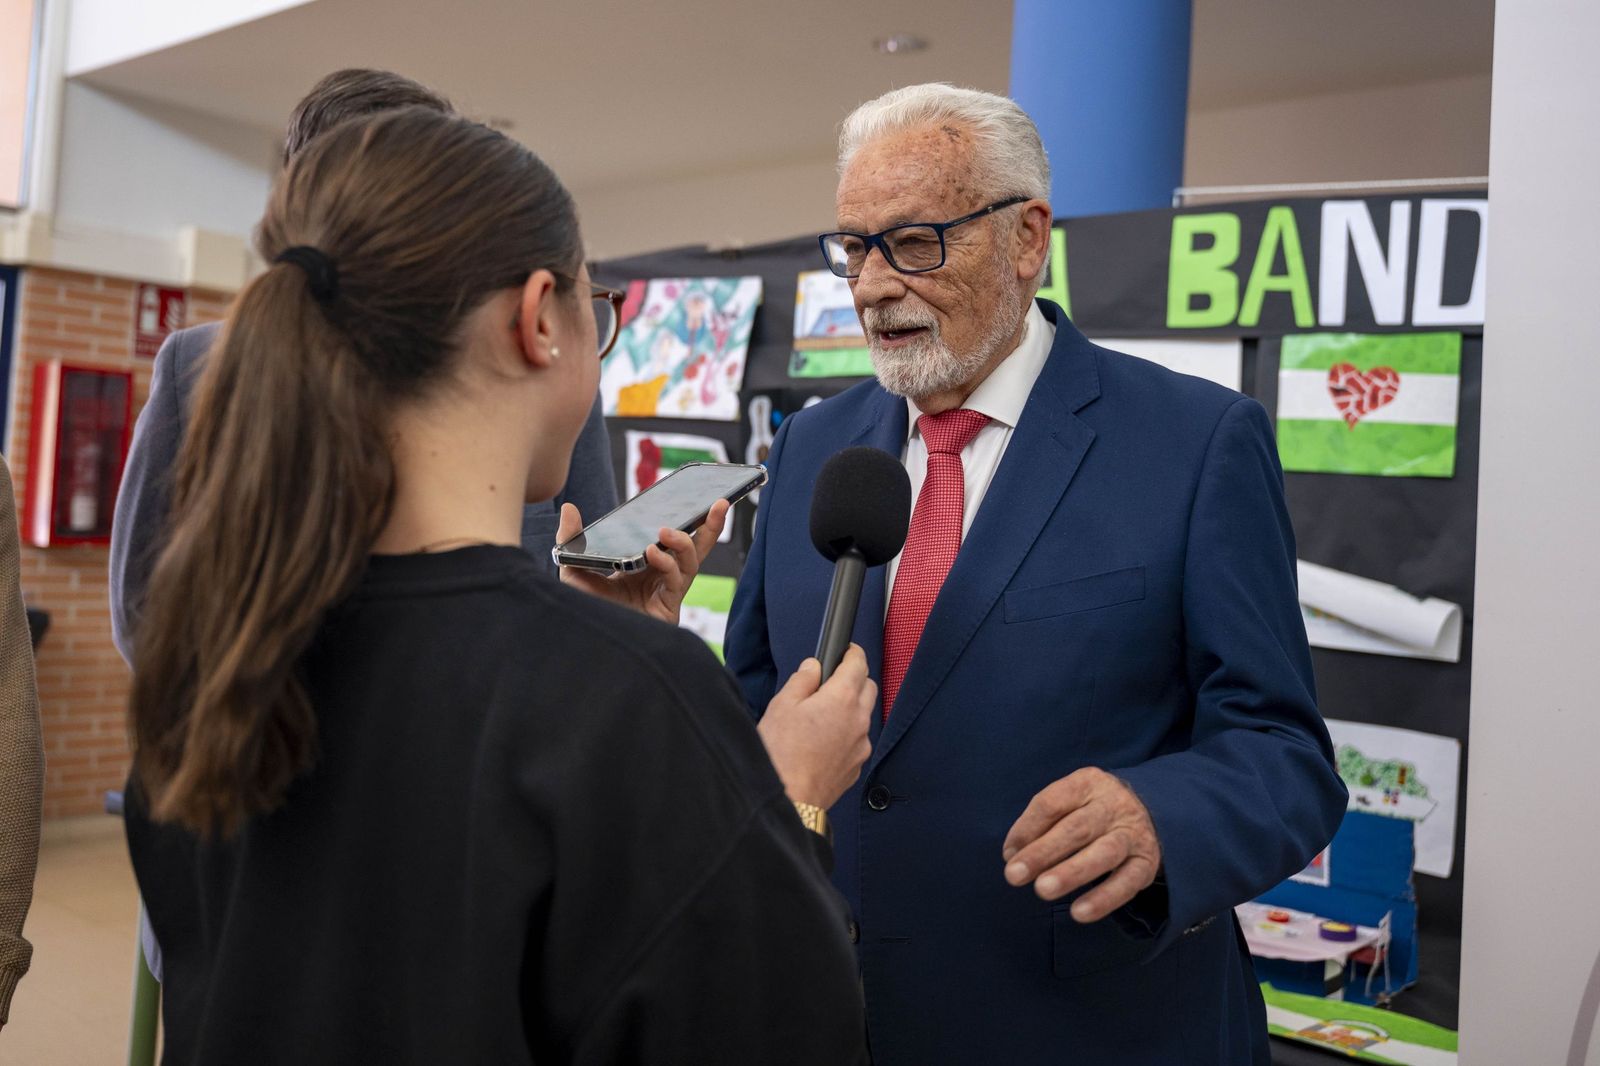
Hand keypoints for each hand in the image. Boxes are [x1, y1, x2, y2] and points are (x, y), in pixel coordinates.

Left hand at [556, 500, 728, 624]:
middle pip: (694, 549)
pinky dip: (667, 564)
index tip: (695, 497)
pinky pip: (676, 582)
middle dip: (710, 527)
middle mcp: (661, 578)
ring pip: (691, 563)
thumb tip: (569, 508)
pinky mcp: (668, 609)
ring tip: (666, 531)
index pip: (672, 540)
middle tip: (721, 503)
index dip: (687, 521)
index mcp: (645, 565)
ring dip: (684, 543)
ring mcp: (667, 593)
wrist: (583, 643)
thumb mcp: (574, 568)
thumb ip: (572, 539)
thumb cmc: (583, 609)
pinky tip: (653, 552)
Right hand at [758, 646, 875, 808]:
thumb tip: (813, 667)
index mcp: (842, 698)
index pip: (858, 664)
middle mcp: (859, 720)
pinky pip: (858, 740)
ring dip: (850, 708)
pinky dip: (847, 733)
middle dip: (855, 678)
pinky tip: (823, 741)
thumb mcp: (782, 705)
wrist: (790, 799)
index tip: (847, 650)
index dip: (852, 653)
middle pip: (868, 687)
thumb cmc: (781, 753)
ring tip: (822, 716)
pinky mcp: (857, 765)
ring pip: (864, 715)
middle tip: (832, 681)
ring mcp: (861, 744)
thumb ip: (802, 680)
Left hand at [1000, 767, 1161, 922]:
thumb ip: (1041, 823)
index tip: (1008, 854)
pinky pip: (1126, 882)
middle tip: (1014, 875)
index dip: (1027, 828)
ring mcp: (1133, 834)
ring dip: (1071, 873)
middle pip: (1076, 828)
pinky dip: (1104, 899)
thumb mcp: (1070, 802)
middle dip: (1043, 852)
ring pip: (1103, 853)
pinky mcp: (1146, 863)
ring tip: (1043, 890)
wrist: (1152, 812)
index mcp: (1088, 783)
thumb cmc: (1093, 810)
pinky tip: (1079, 913)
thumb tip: (1012, 854)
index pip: (1052, 802)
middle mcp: (1113, 805)